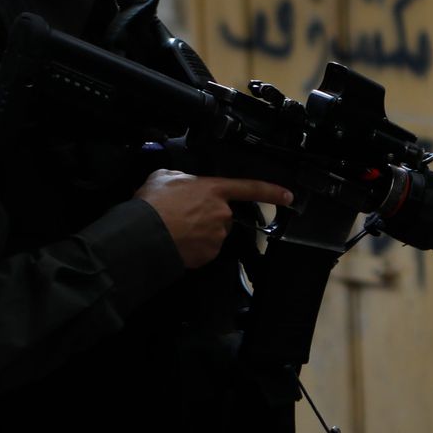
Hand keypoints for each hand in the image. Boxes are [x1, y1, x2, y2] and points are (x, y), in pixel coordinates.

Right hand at [136, 171, 291, 269]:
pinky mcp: (209, 255)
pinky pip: (205, 249)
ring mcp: (217, 236)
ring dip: (199, 231)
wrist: (143, 235)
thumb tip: (182, 183)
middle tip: (181, 215)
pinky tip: (177, 242)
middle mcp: (222, 213)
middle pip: (222, 214)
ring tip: (175, 229)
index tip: (288, 197)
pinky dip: (194, 247)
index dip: (271, 192)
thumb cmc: (153, 204)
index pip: (250, 188)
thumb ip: (182, 178)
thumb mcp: (165, 177)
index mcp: (215, 190)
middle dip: (207, 215)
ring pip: (213, 233)